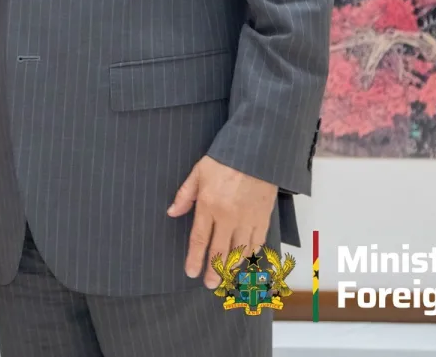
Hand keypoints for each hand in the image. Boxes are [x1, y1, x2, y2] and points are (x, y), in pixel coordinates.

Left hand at [167, 155, 277, 286]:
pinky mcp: (263, 217)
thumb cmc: (224, 159)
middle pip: (220, 251)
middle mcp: (228, 216)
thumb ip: (185, 195)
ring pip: (240, 251)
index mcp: (209, 205)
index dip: (194, 259)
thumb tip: (172, 213)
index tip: (191, 272)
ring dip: (232, 267)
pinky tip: (246, 260)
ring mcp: (248, 218)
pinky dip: (251, 254)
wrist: (255, 151)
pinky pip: (258, 242)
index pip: (199, 239)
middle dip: (213, 270)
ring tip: (226, 277)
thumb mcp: (198, 172)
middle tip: (209, 283)